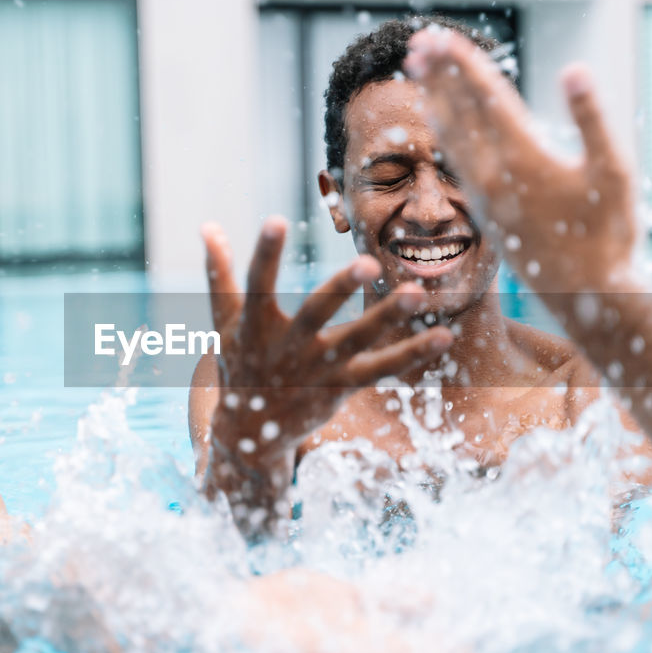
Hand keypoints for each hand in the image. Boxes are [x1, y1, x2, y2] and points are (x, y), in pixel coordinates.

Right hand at [201, 217, 452, 533]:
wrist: (251, 433)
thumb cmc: (239, 364)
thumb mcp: (224, 322)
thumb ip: (219, 273)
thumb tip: (207, 225)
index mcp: (254, 326)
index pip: (257, 284)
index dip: (265, 254)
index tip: (276, 219)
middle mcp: (287, 347)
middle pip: (316, 314)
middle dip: (340, 289)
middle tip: (368, 264)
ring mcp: (317, 369)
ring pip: (357, 341)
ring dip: (387, 318)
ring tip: (415, 294)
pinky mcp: (342, 386)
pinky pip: (382, 368)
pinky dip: (412, 353)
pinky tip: (444, 336)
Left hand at [404, 27, 643, 294]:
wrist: (586, 295)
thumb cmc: (609, 234)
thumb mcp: (613, 172)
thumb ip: (592, 118)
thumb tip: (574, 69)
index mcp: (524, 158)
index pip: (485, 99)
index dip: (462, 65)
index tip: (441, 37)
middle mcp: (495, 174)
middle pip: (459, 112)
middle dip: (439, 74)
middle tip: (417, 41)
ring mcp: (486, 194)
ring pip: (452, 136)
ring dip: (435, 98)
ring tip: (418, 69)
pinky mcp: (485, 210)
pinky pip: (456, 161)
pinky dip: (444, 132)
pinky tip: (437, 118)